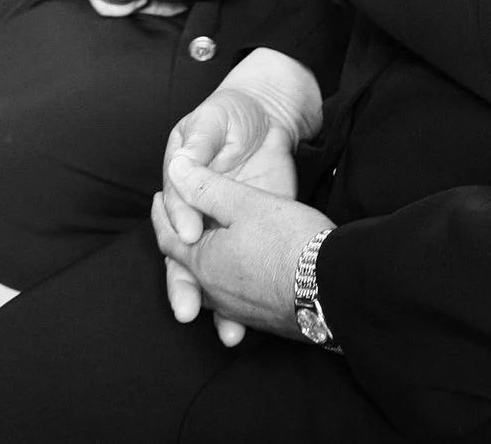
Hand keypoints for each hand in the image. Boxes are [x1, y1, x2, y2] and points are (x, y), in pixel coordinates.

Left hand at [152, 156, 331, 345]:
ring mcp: (239, 310)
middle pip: (186, 267)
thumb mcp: (243, 202)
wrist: (332, 285)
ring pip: (211, 287)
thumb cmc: (287, 239)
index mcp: (201, 262)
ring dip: (206, 268)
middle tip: (179, 228)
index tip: (158, 200)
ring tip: (208, 252)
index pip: (167, 238)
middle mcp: (213, 292)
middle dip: (181, 245)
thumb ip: (205, 188)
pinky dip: (231, 284)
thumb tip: (175, 171)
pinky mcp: (264, 320)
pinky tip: (244, 277)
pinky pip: (236, 302)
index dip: (162, 215)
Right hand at [157, 51, 323, 341]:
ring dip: (212, 306)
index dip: (181, 219)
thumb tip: (179, 160)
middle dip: (183, 284)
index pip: (176, 209)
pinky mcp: (248, 238)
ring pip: (207, 276)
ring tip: (224, 332)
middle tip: (187, 309)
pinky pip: (239, 275)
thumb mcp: (213, 119)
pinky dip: (239, 304)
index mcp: (179, 186)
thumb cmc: (231, 115)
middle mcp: (193, 216)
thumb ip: (199, 141)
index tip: (191, 234)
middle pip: (181, 257)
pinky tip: (241, 327)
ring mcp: (220, 231)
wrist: (268, 119)